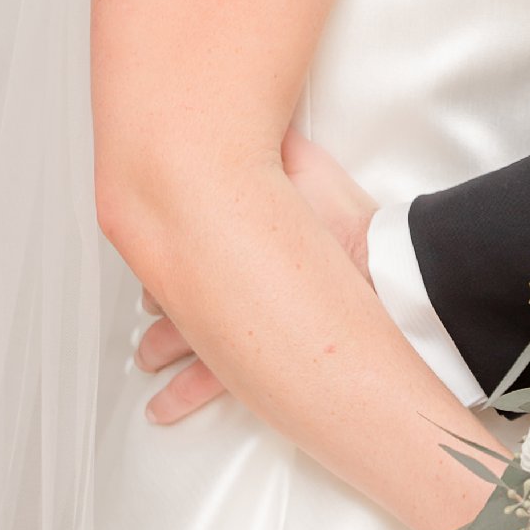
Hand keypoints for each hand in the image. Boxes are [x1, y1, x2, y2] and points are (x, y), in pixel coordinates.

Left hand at [137, 128, 376, 423]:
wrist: (384, 278)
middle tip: (147, 311)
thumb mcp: (311, 169)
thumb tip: (267, 119)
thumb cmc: (349, 229)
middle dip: (159, 304)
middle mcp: (221, 287)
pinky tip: (161, 410)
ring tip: (145, 359)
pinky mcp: (256, 365)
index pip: (174, 243)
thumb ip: (282, 147)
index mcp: (226, 239)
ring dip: (157, 351)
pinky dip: (179, 398)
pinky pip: (204, 386)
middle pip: (172, 294)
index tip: (153, 259)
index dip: (159, 252)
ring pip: (178, 344)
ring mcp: (234, 330)